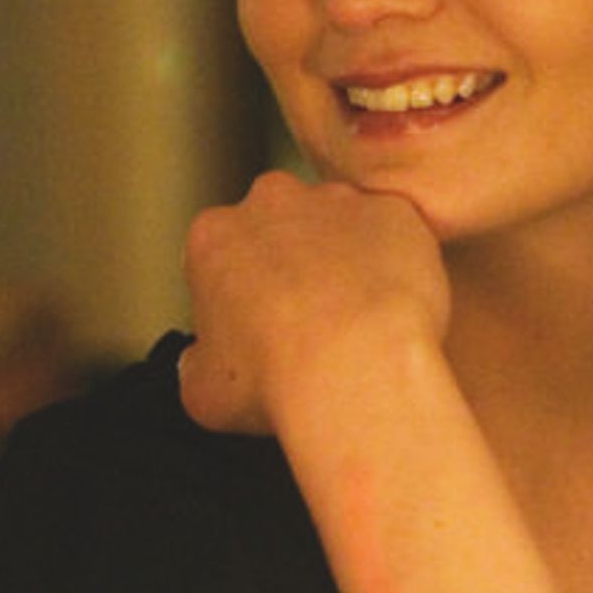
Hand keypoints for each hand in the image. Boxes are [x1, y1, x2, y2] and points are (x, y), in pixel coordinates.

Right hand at [177, 170, 447, 436]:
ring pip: (338, 225)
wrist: (357, 369)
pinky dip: (395, 262)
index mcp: (213, 237)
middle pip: (277, 226)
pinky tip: (392, 308)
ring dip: (342, 258)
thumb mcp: (202, 390)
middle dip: (289, 262)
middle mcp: (271, 203)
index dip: (235, 293)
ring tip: (356, 319)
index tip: (252, 326)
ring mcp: (336, 201)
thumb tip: (203, 364)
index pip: (219, 255)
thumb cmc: (279, 380)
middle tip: (305, 320)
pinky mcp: (393, 212)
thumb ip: (197, 363)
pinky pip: (393, 234)